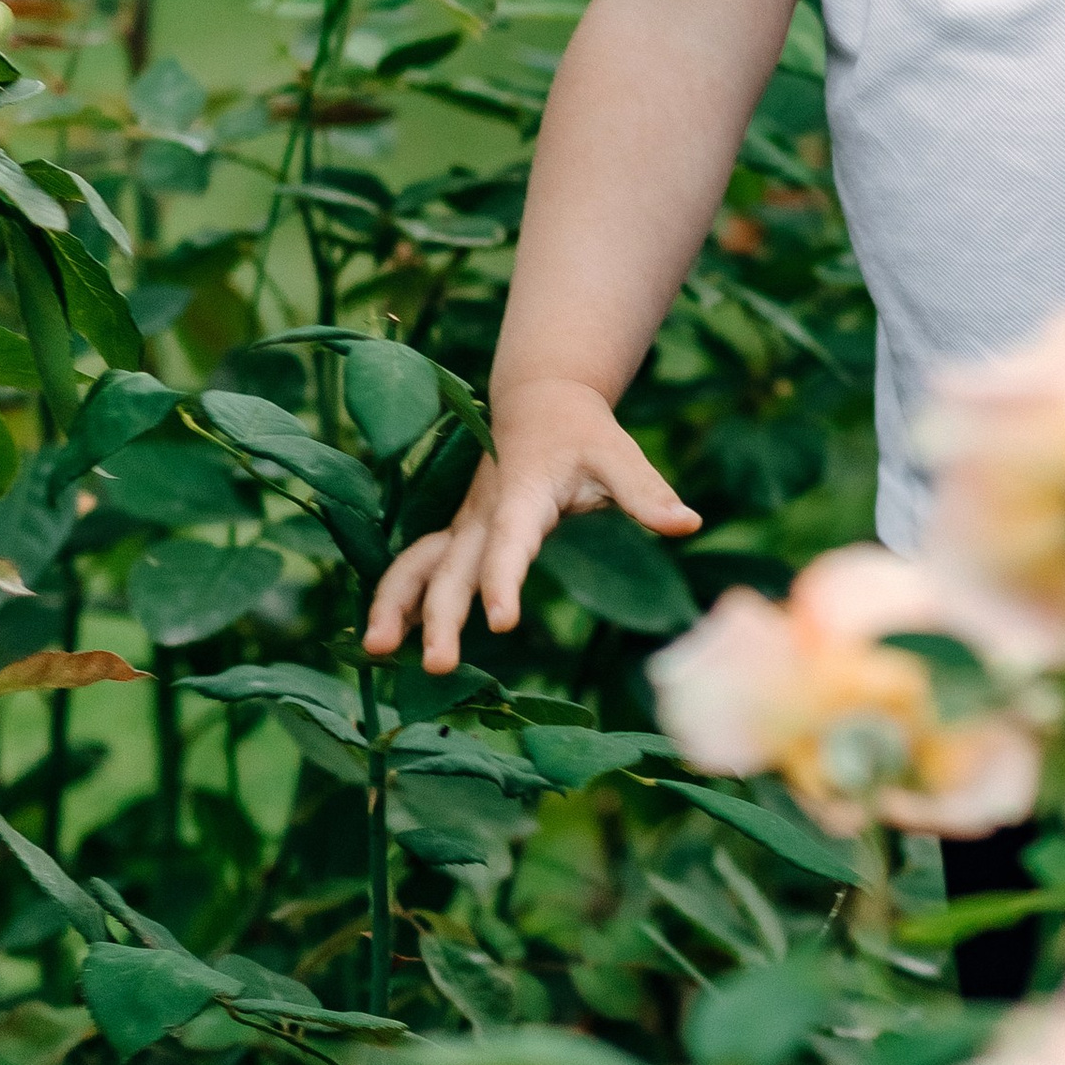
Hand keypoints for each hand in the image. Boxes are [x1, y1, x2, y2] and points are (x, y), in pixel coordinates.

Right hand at [362, 377, 700, 672]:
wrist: (539, 400)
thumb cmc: (583, 433)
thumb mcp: (619, 454)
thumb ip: (646, 493)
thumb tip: (689, 524)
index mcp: (521, 494)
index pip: (510, 541)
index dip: (503, 579)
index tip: (501, 621)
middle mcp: (482, 513)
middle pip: (453, 566)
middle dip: (439, 614)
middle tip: (436, 665)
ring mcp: (464, 525)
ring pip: (418, 564)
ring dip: (395, 603)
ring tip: (375, 651)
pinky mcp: (458, 536)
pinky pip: (418, 569)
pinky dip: (397, 599)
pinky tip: (383, 642)